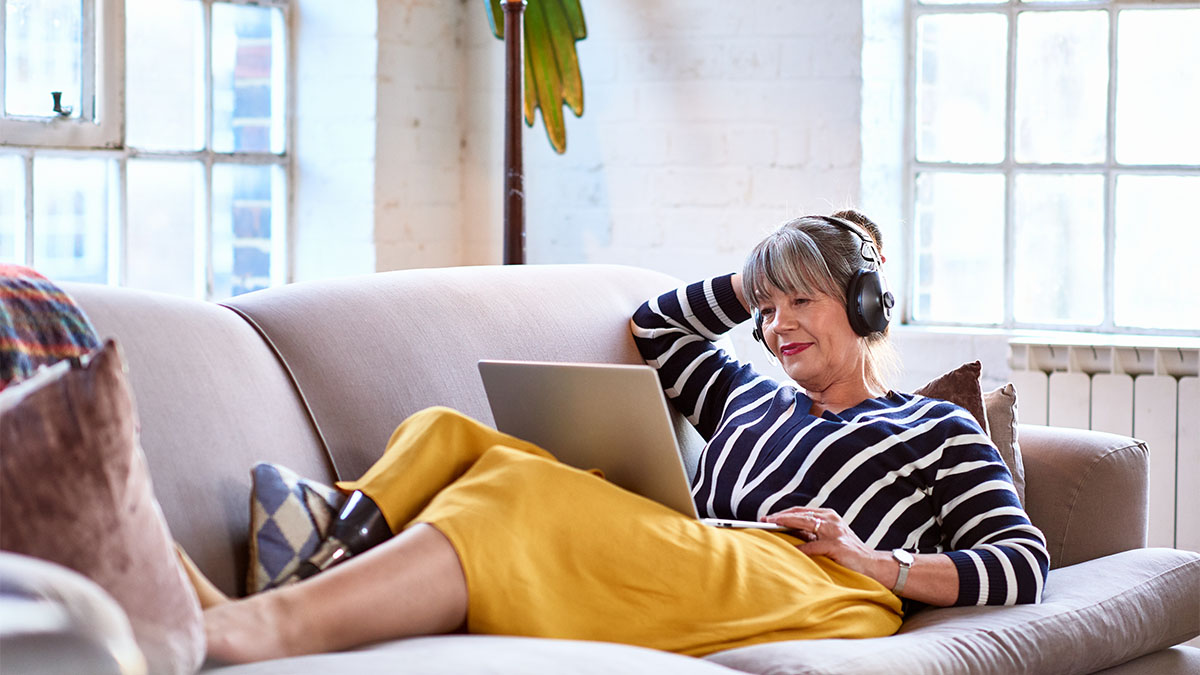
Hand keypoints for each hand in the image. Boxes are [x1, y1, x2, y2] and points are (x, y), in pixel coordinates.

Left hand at [762, 507, 888, 580]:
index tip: (767, 517)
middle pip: (801, 514)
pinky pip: (814, 546)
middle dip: (780, 516)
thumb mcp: (828, 539)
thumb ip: (811, 535)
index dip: (783, 513)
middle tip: (764, 520)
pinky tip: (790, 549)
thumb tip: (787, 532)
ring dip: (787, 524)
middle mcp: (831, 520)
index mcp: (828, 516)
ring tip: (772, 526)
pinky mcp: (837, 546)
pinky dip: (801, 548)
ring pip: (805, 523)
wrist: (874, 566)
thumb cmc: (848, 554)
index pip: (801, 511)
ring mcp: (835, 532)